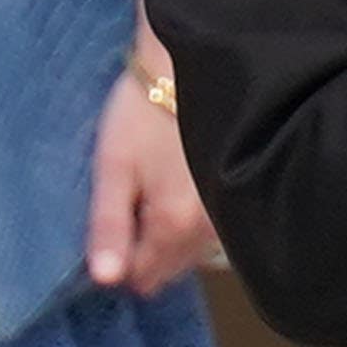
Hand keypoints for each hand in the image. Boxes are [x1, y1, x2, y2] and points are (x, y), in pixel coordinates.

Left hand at [87, 62, 221, 296]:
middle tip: (129, 212)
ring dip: (171, 239)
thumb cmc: (144, 115)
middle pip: (172, 267)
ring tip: (153, 198)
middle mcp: (209, 227)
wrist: (194, 67)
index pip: (144, 276)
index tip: (109, 235)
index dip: (120, 262)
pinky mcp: (241, 190)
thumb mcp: (114, 168)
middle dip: (147, 253)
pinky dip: (193, 223)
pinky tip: (181, 192)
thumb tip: (105, 280)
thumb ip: (109, 226)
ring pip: (194, 250)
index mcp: (173, 224)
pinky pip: (212, 229)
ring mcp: (229, 210)